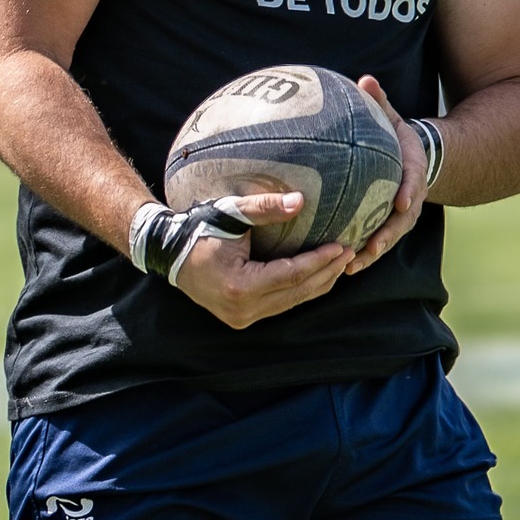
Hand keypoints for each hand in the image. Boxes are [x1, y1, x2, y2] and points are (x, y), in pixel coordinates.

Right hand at [173, 191, 353, 329]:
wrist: (170, 253)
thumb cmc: (200, 228)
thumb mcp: (231, 213)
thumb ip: (265, 208)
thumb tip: (300, 201)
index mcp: (240, 287)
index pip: (291, 275)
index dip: (319, 261)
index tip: (341, 245)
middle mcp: (243, 310)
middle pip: (296, 293)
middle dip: (326, 273)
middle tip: (350, 253)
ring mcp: (242, 318)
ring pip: (291, 303)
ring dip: (318, 284)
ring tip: (340, 263)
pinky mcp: (242, 318)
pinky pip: (280, 305)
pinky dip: (300, 291)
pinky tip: (317, 276)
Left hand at [347, 74, 425, 274]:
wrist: (416, 159)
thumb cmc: (397, 137)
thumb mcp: (392, 117)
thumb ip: (380, 102)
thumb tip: (366, 80)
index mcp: (412, 171)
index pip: (414, 182)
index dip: (410, 192)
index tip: (401, 202)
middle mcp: (410, 198)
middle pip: (402, 220)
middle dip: (388, 235)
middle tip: (372, 246)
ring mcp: (401, 216)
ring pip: (389, 238)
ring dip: (372, 253)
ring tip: (351, 266)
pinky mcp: (388, 226)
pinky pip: (376, 243)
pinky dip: (363, 255)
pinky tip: (342, 268)